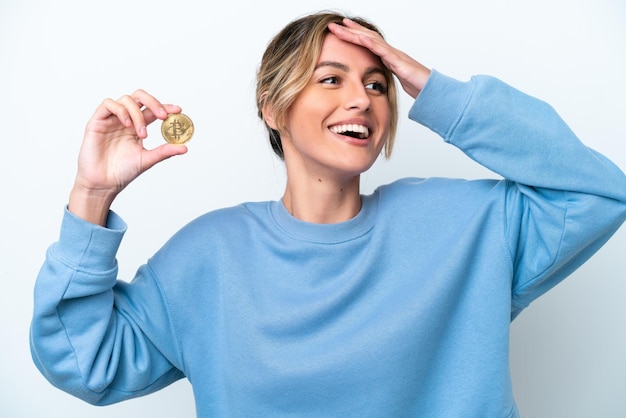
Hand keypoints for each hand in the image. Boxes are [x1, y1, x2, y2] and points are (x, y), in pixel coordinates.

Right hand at [69, 89, 186, 224]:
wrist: (103, 183)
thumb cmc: (122, 172)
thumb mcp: (147, 159)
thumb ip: (164, 151)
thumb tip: (184, 148)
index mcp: (137, 127)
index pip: (152, 110)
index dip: (165, 107)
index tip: (178, 111)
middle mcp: (125, 120)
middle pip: (139, 97)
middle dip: (153, 102)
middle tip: (163, 116)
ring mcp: (111, 119)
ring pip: (126, 100)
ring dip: (138, 113)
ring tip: (142, 133)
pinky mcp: (97, 121)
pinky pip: (108, 104)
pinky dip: (121, 110)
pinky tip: (127, 124)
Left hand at [328, 18, 430, 98]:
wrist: (433, 90)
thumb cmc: (417, 85)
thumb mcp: (394, 80)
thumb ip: (384, 75)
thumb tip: (372, 79)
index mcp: (387, 56)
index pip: (368, 42)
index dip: (354, 35)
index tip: (340, 30)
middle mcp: (390, 52)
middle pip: (367, 37)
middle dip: (350, 30)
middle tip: (334, 24)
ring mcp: (395, 55)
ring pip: (372, 40)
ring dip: (356, 33)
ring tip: (343, 26)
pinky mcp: (399, 62)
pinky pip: (383, 51)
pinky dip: (371, 43)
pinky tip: (361, 38)